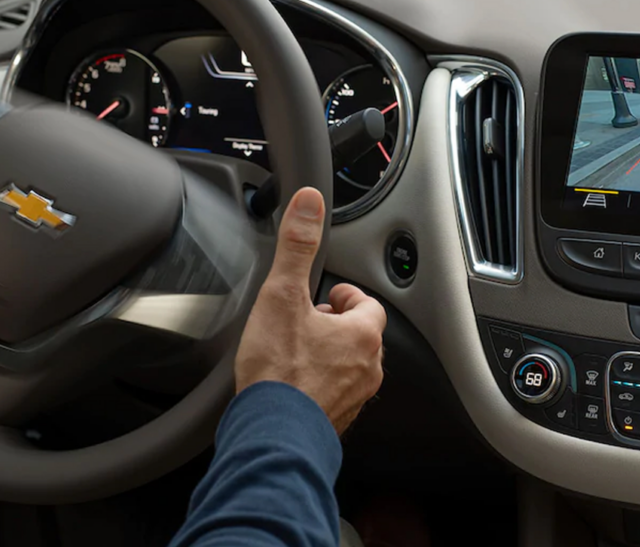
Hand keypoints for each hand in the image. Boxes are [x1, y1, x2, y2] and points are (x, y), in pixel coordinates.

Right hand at [236, 187, 385, 433]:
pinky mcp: (337, 421)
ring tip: (295, 352)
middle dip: (334, 325)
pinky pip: (334, 395)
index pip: (368, 304)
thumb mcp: (282, 295)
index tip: (324, 295)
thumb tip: (309, 203)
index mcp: (363, 333)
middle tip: (305, 322)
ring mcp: (355, 398)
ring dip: (327, 356)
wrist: (272, 435)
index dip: (344, 296)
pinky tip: (291, 385)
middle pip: (359, 335)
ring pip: (348, 366)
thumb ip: (297, 247)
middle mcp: (368, 367)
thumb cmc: (278, 372)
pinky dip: (318, 386)